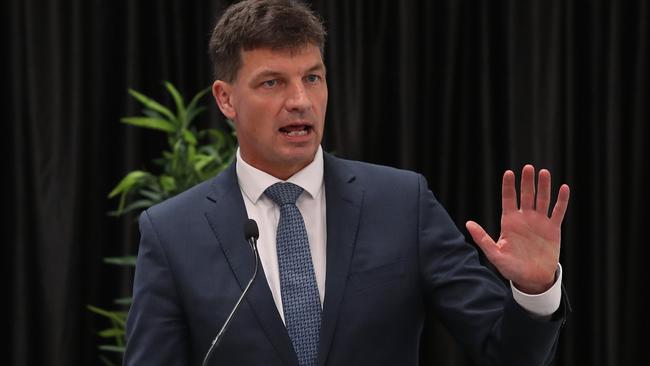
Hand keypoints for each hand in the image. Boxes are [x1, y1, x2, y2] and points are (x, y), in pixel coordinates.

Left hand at [465, 165, 569, 293]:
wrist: (532, 279)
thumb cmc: (510, 267)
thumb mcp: (495, 254)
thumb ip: (482, 238)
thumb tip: (468, 223)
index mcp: (509, 222)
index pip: (508, 199)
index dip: (509, 186)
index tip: (509, 173)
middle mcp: (524, 218)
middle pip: (526, 195)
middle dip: (527, 182)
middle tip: (528, 168)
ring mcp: (539, 222)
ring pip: (542, 200)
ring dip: (544, 186)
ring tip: (544, 172)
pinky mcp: (553, 229)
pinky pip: (558, 212)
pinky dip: (561, 200)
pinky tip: (563, 188)